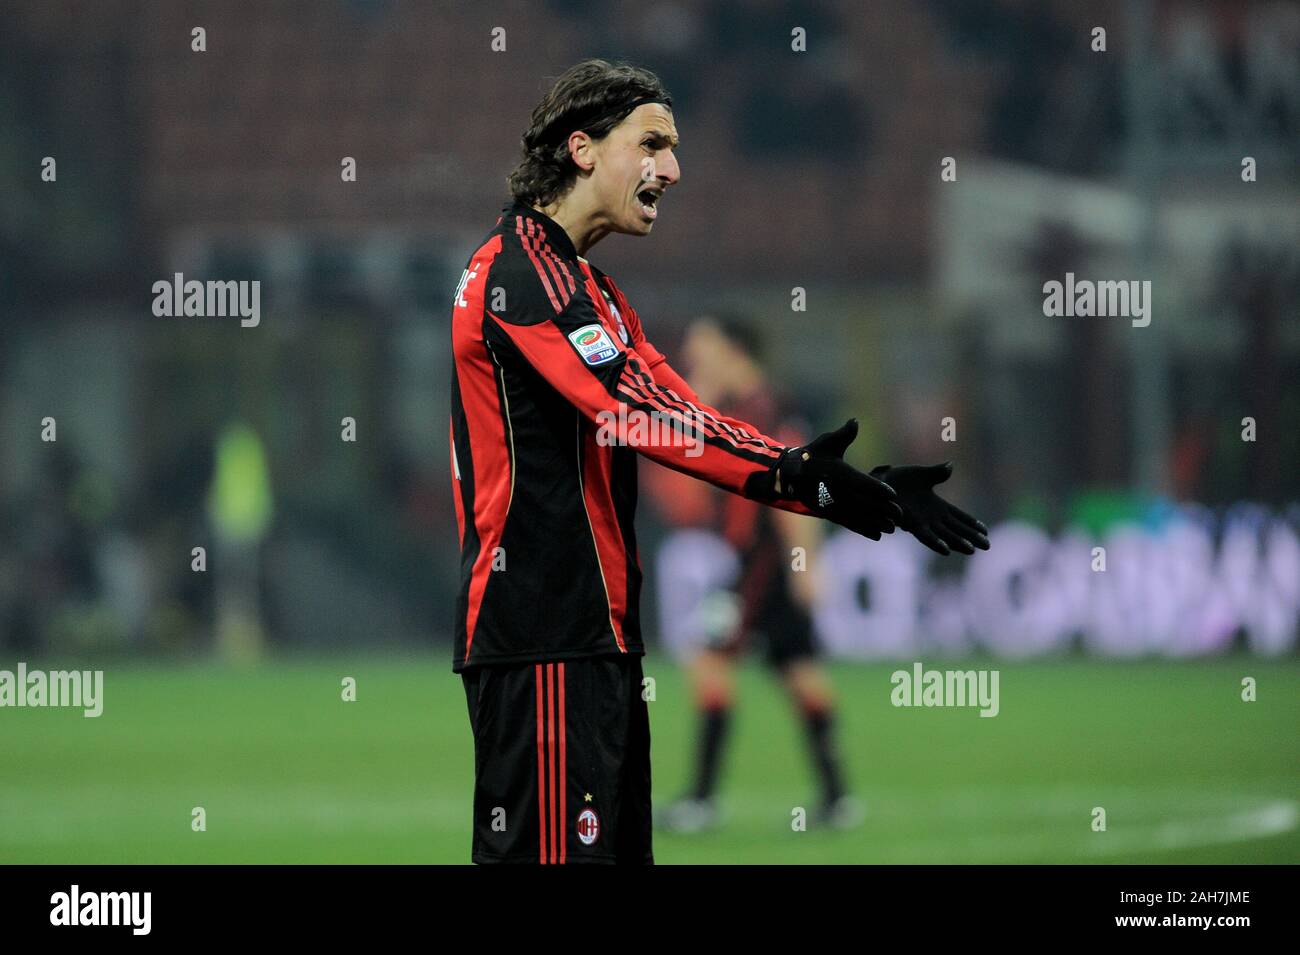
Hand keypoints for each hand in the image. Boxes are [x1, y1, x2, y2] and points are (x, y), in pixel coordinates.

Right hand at [770, 419, 901, 539]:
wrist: (788, 475)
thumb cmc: (812, 456)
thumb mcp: (827, 442)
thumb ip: (844, 434)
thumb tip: (856, 421)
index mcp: (837, 472)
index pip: (860, 481)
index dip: (878, 488)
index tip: (894, 494)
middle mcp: (834, 491)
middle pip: (862, 503)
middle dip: (882, 510)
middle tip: (900, 514)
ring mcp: (830, 504)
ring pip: (857, 517)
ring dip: (876, 523)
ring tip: (892, 528)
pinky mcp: (827, 513)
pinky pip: (848, 523)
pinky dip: (863, 530)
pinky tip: (877, 535)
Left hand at [870, 463, 989, 555]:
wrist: (877, 483)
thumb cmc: (897, 480)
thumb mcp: (922, 475)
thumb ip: (937, 473)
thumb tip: (951, 466)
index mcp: (936, 506)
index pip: (958, 517)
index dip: (971, 524)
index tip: (986, 531)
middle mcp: (931, 517)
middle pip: (956, 530)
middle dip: (971, 538)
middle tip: (988, 546)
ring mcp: (921, 522)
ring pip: (943, 536)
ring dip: (957, 543)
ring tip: (971, 550)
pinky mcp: (909, 524)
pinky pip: (924, 535)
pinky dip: (935, 542)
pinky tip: (946, 550)